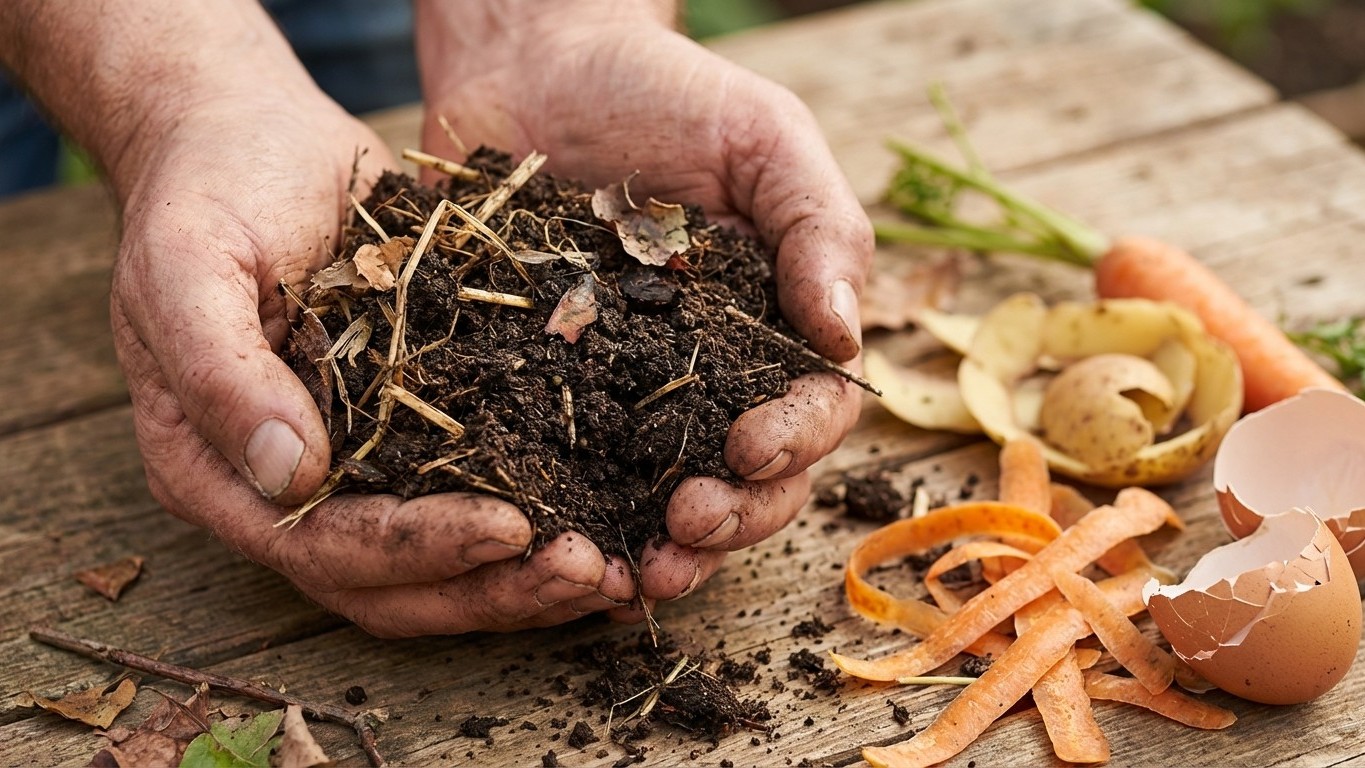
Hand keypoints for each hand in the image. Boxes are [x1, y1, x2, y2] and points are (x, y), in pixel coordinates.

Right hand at [106, 40, 638, 637]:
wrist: (253, 138)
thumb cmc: (207, 189)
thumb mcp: (189, 263)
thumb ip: (222, 372)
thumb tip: (288, 475)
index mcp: (213, 470)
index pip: (319, 545)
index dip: (414, 548)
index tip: (509, 528)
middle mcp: (285, 490)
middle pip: (389, 584)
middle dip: (489, 586)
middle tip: (586, 570)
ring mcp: (352, 465)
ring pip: (439, 563)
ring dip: (522, 574)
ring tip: (611, 566)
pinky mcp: (410, 432)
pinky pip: (473, 492)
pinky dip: (537, 511)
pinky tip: (608, 515)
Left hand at [416, 2, 872, 601]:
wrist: (531, 61)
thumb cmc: (664, 91)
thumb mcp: (764, 139)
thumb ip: (817, 229)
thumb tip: (844, 341)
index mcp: (773, 330)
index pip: (810, 413)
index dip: (790, 446)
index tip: (746, 447)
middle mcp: (710, 378)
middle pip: (748, 480)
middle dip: (731, 517)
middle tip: (688, 525)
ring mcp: (627, 394)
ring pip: (663, 500)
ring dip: (663, 550)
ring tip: (636, 575)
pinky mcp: (547, 394)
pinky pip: (567, 474)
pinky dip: (574, 523)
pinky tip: (561, 550)